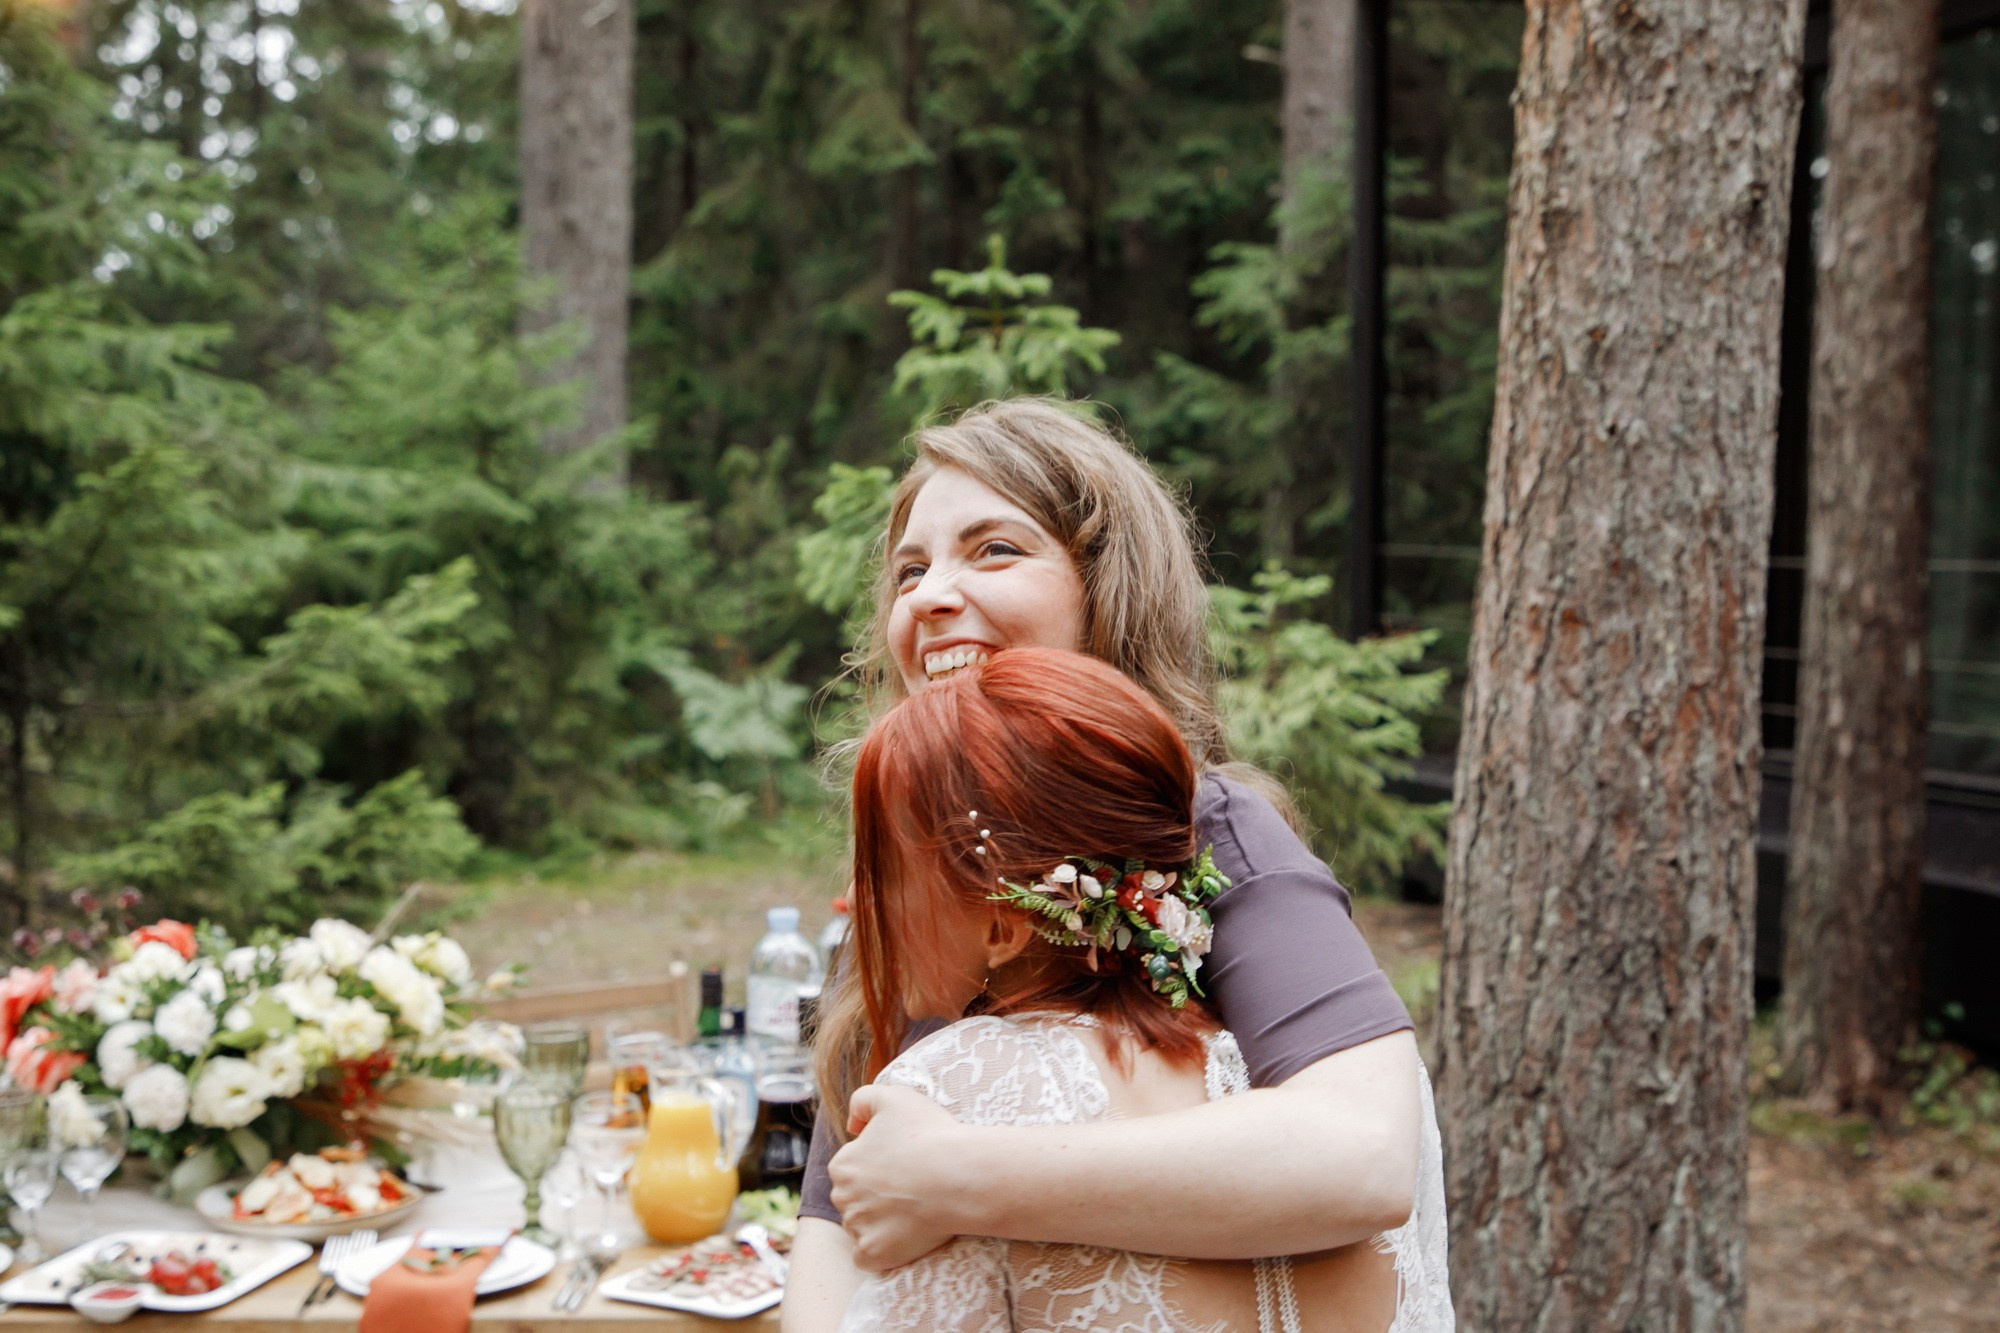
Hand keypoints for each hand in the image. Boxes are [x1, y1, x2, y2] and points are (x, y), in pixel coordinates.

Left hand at [828, 1084, 972, 1271]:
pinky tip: (904, 1236)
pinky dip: (882, 1251)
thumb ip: (863, 1100)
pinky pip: (868, 1258)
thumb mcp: (893, 1096)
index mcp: (842, 1164)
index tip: (904, 1164)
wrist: (959, 1175)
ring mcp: (858, 1229)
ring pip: (862, 1227)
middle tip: (912, 1187)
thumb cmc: (929, 1133)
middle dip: (875, 1195)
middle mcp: (842, 1198)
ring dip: (881, 1222)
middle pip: (855, 1199)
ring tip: (915, 1210)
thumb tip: (852, 1124)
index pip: (852, 1168)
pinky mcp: (874, 1254)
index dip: (879, 1165)